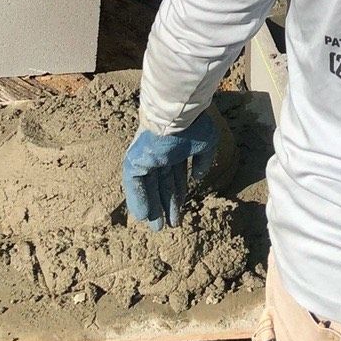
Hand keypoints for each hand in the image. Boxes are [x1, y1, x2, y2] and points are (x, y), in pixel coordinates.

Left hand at [122, 113, 219, 230]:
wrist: (177, 112)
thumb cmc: (192, 124)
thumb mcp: (206, 143)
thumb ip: (203, 161)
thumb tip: (198, 176)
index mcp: (174, 151)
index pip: (175, 178)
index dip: (178, 197)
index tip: (180, 215)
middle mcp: (159, 155)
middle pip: (161, 185)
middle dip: (165, 205)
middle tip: (167, 226)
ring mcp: (147, 157)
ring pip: (148, 186)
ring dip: (152, 207)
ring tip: (157, 227)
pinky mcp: (135, 159)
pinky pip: (134, 183)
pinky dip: (137, 199)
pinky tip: (142, 216)